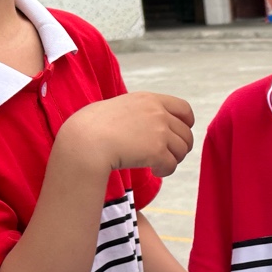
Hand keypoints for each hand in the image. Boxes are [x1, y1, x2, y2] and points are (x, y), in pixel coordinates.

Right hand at [59, 92, 194, 176]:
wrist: (85, 141)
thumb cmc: (92, 126)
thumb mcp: (119, 107)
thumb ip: (137, 112)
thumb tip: (145, 126)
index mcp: (149, 99)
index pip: (184, 108)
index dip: (186, 124)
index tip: (179, 134)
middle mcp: (158, 113)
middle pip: (186, 133)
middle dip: (180, 147)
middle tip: (167, 156)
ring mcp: (159, 131)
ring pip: (181, 150)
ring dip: (172, 160)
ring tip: (156, 165)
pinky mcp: (157, 151)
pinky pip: (172, 165)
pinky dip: (164, 171)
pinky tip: (153, 171)